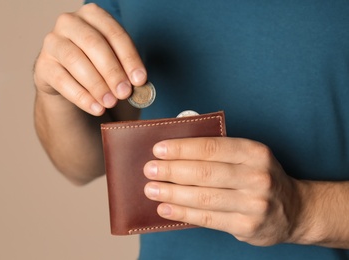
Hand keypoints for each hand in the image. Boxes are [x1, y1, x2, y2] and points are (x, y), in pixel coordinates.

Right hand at [33, 3, 146, 115]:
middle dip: (112, 71)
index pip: (114, 33)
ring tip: (110, 103)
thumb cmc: (98, 66)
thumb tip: (138, 86)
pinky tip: (96, 108)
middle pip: (93, 44)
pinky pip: (61, 80)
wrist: (68, 80)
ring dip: (96, 85)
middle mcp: (69, 22)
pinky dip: (81, 96)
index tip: (140, 80)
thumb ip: (126, 71)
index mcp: (93, 15)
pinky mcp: (42, 64)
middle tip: (125, 93)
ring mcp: (52, 42)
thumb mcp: (115, 63)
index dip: (129, 58)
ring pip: (75, 60)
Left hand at [143, 137, 300, 245]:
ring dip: (172, 193)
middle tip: (149, 169)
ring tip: (151, 190)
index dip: (182, 148)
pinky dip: (183, 213)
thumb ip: (217, 150)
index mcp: (254, 152)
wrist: (294, 210)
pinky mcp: (247, 226)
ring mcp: (253, 203)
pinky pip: (208, 219)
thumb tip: (176, 148)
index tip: (158, 149)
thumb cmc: (258, 176)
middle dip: (172, 171)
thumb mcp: (247, 156)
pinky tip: (165, 209)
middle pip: (205, 173)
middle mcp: (256, 176)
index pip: (212, 147)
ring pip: (203, 197)